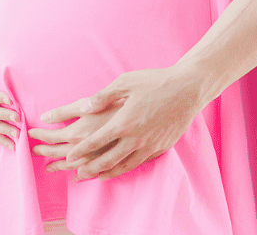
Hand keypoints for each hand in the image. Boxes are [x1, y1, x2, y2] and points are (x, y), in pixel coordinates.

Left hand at [35, 66, 205, 180]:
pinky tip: (121, 168)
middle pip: (107, 160)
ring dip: (107, 172)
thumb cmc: (155, 81)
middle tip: (76, 172)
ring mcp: (150, 145)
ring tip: (96, 176)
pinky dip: (127, 168)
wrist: (188, 89)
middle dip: (90, 168)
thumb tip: (83, 107)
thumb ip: (102, 96)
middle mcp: (136, 138)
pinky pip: (140, 163)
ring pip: (124, 166)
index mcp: (123, 122)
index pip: (95, 141)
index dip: (80, 150)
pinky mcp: (162, 147)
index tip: (68, 156)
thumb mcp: (125, 82)